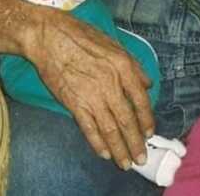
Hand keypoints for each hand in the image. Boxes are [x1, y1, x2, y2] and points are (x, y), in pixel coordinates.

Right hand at [25, 8, 153, 169]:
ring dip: (119, 149)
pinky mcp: (73, 104)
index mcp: (124, 68)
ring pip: (110, 129)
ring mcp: (92, 96)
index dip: (147, 119)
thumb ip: (134, 65)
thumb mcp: (115, 44)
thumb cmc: (82, 36)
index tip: (149, 133)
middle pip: (127, 120)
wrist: (50, 37)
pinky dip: (97, 143)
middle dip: (135, 142)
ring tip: (125, 163)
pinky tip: (104, 153)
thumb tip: (148, 84)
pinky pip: (89, 128)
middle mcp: (111, 84)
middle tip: (141, 158)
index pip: (141, 100)